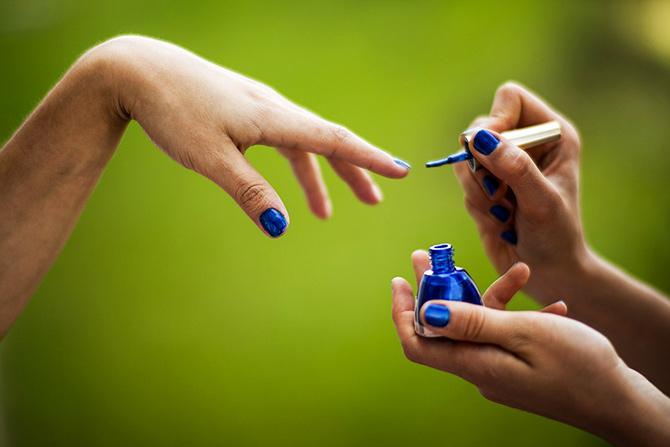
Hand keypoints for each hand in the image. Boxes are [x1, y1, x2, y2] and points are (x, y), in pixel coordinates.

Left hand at [90, 36, 409, 236]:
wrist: (139, 71)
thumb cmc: (173, 111)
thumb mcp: (210, 158)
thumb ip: (248, 191)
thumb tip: (282, 227)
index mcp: (273, 117)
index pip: (334, 140)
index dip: (369, 158)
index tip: (401, 171)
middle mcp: (274, 108)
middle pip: (326, 141)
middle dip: (353, 171)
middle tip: (375, 200)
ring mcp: (259, 108)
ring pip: (303, 143)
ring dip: (320, 176)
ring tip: (325, 213)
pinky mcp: (244, 110)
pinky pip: (281, 140)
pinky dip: (291, 164)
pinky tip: (286, 184)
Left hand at [391, 251, 669, 445]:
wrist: (622, 403)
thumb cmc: (579, 368)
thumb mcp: (524, 333)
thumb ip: (473, 322)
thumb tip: (426, 313)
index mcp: (475, 364)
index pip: (418, 343)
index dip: (403, 312)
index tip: (400, 280)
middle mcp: (481, 370)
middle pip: (446, 328)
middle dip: (439, 289)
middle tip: (432, 255)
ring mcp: (500, 369)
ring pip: (479, 326)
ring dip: (487, 295)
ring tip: (516, 270)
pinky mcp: (519, 367)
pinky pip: (507, 335)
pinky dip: (518, 313)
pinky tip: (547, 299)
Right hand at [453, 82, 585, 302]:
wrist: (547, 272)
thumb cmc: (556, 237)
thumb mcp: (541, 202)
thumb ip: (515, 169)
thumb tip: (480, 138)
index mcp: (551, 134)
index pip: (510, 99)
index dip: (495, 120)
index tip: (489, 150)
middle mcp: (525, 142)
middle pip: (480, 127)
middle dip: (482, 164)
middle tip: (498, 192)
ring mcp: (502, 163)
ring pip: (465, 156)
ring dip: (478, 188)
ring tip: (503, 212)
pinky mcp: (485, 184)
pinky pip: (462, 180)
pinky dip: (474, 202)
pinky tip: (498, 220)